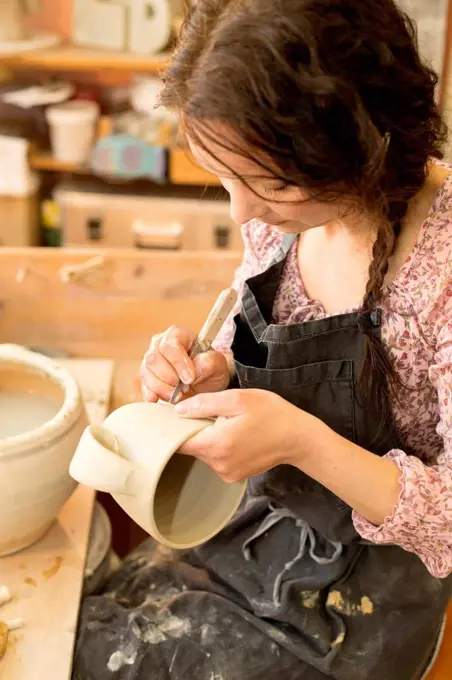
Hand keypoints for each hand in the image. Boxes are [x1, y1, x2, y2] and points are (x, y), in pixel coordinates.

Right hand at [140, 326, 230, 402]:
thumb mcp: (217, 364)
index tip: (190, 378)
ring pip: (146, 372)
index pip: (170, 345)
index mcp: (178, 335)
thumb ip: (209, 362)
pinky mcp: (147, 377)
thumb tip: (195, 369)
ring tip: (179, 395)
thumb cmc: (210, 368)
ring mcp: (151, 360)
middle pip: (153, 359)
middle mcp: (160, 344)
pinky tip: (157, 399)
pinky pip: (143, 385)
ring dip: (162, 388)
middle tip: (185, 388)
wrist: (206, 382)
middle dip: (169, 377)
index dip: (178, 362)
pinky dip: (151, 394)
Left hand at [176, 389, 317, 481]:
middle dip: (194, 429)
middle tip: (208, 411)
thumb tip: (178, 410)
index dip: (171, 427)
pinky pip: (215, 458)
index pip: (177, 442)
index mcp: (216, 445)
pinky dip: (219, 446)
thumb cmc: (272, 414)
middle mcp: (218, 464)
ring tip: (227, 422)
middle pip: (190, 446)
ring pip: (203, 452)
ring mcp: (226, 473)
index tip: (173, 415)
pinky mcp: (233, 475)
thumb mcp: (238, 399)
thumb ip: (205, 404)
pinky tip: (235, 434)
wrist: (298, 438)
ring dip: (208, 437)